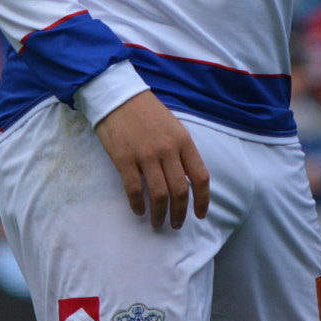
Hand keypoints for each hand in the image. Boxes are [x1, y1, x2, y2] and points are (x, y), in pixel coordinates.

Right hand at [93, 91, 209, 230]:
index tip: (200, 215)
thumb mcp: (173, 126)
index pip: (200, 177)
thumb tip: (185, 179)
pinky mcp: (124, 158)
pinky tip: (138, 210)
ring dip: (159, 214)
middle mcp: (167, 150)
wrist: (117, 95)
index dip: (203, 200)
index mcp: (183, 141)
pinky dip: (137, 204)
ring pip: (159, 194)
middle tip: (175, 224)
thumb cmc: (146, 111)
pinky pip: (133, 189)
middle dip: (179, 213)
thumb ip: (181, 150)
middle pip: (179, 191)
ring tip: (157, 222)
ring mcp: (145, 155)